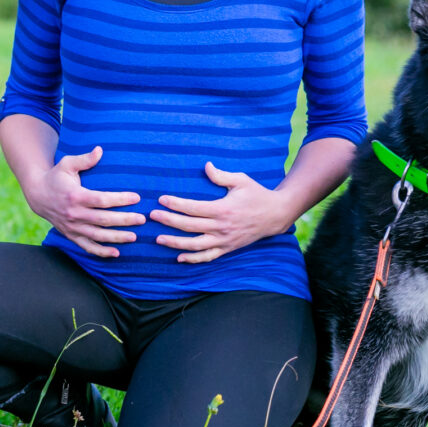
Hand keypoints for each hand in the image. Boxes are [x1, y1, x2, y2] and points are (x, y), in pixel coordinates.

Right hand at [21, 146, 144, 257]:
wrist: (38, 195)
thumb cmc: (56, 177)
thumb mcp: (67, 164)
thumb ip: (84, 159)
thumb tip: (100, 150)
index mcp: (75, 196)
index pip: (102, 199)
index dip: (120, 199)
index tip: (136, 198)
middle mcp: (74, 214)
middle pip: (103, 219)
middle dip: (124, 220)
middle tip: (142, 219)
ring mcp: (72, 227)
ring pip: (97, 236)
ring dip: (117, 237)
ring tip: (134, 237)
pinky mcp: (71, 235)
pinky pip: (87, 247)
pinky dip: (101, 252)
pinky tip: (116, 253)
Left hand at [151, 162, 293, 263]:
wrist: (275, 215)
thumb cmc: (257, 194)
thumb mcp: (241, 180)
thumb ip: (221, 176)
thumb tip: (206, 166)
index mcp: (223, 209)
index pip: (194, 208)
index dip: (176, 204)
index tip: (161, 200)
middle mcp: (222, 227)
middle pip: (189, 226)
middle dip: (169, 221)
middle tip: (152, 217)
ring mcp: (224, 240)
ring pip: (195, 246)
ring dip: (175, 243)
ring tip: (158, 239)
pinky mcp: (227, 249)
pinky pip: (208, 257)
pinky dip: (193, 259)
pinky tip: (178, 258)